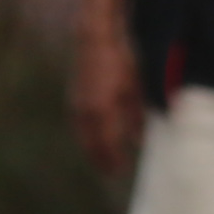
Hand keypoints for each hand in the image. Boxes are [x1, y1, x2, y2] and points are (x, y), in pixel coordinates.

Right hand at [71, 18, 143, 178]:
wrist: (95, 39)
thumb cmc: (122, 62)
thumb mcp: (136, 90)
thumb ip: (137, 116)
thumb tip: (139, 139)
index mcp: (104, 111)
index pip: (108, 145)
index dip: (114, 160)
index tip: (121, 171)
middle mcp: (87, 111)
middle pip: (92, 145)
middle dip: (102, 160)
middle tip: (111, 173)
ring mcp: (77, 104)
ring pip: (83, 136)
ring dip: (92, 150)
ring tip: (102, 161)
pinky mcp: (74, 97)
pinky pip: (79, 124)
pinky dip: (86, 136)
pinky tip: (93, 140)